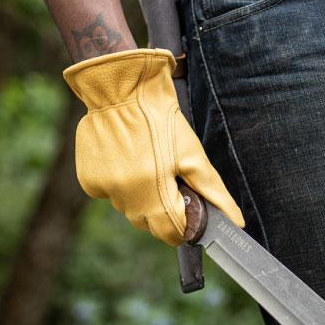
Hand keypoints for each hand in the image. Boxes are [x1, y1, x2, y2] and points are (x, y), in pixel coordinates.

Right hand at [63, 48, 243, 245]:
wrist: (124, 92)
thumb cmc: (163, 122)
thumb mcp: (194, 157)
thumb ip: (214, 193)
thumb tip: (236, 222)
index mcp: (153, 191)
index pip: (171, 232)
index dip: (184, 227)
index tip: (190, 215)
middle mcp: (125, 196)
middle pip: (148, 225)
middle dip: (164, 212)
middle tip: (171, 184)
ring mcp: (103, 189)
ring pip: (128, 211)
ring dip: (142, 199)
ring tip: (149, 167)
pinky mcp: (88, 181)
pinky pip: (110, 196)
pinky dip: (121, 187)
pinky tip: (128, 162)